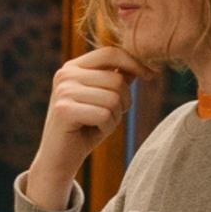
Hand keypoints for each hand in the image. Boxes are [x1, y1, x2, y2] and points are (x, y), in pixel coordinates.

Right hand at [24, 46, 154, 208]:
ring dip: (114, 117)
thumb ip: (116, 79)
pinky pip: (104, 115)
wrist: (59, 158)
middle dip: (124, 102)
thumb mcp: (103, 99)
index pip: (110, 53)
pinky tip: (92, 132)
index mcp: (73, 67)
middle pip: (117, 80)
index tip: (151, 76)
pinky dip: (106, 128)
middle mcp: (65, 75)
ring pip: (113, 99)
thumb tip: (141, 62)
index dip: (135, 63)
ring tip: (98, 125)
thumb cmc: (85, 128)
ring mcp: (63, 92)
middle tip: (110, 116)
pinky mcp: (64, 110)